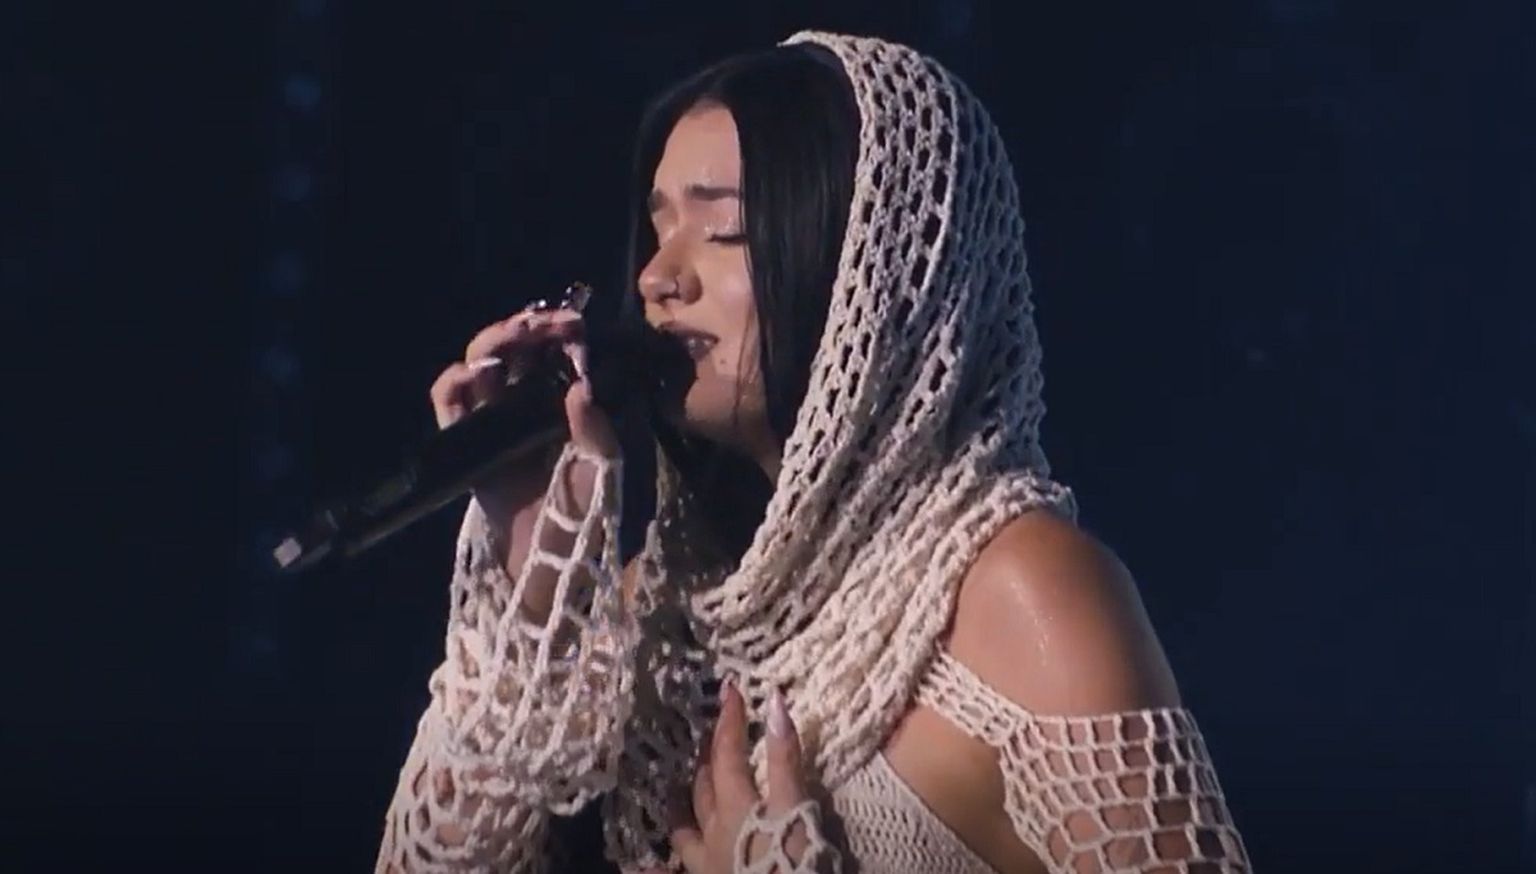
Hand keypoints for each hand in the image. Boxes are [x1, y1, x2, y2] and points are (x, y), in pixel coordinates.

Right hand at [428, 305, 619, 522]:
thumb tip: (581, 387)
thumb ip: (595, 430)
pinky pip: (449, 404)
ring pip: (481, 366)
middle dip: (524, 328)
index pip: (554, 354)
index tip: (570, 322)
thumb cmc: (580, 514)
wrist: (545, 559)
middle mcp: (526, 405)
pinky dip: (453, 382)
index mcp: (562, 404)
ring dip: (491, 344)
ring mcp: (492, 421)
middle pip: (515, 351)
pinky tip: (471, 374)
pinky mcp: (464, 442)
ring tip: (508, 339)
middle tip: (537, 323)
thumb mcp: (601, 470)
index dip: (559, 333)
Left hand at [668, 680, 839, 873]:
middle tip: (713, 737)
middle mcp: (711, 833)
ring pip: (685, 830)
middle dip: (708, 759)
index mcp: (734, 806)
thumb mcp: (796, 808)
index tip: (730, 688)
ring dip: (683, 808)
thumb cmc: (793, 864)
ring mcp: (704, 865)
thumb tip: (773, 700)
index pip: (728, 752)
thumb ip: (785, 758)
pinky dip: (652, 869)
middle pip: (705, 787)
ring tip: (676, 793)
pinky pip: (673, 873)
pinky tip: (635, 869)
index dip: (730, 720)